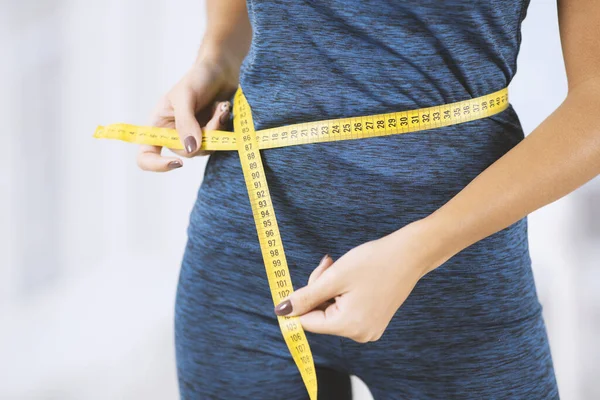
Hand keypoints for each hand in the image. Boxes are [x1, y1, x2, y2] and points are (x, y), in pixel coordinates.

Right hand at [137, 58, 238, 171]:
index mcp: (158, 125)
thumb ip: (186, 124)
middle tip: (214, 115)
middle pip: (185, 153)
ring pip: (204, 149)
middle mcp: (173, 133)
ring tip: (220, 107)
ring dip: (216, 129)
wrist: (221, 68)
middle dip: (203, 136)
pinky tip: (223, 109)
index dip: (157, 165)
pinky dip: (223, 127)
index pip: (146, 155)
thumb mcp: (186, 98)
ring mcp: (193, 135)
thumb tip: (191, 149)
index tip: (177, 163)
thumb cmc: (198, 78)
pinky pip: (217, 143)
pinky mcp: (209, 134)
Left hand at [274, 219, 450, 342]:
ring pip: (332, 311)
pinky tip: (349, 276)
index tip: (303, 281)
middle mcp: (360, 334)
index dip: (300, 301)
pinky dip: (341, 293)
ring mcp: (369, 329)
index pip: (308, 322)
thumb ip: (305, 297)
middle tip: (327, 264)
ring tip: (339, 266)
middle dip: (317, 290)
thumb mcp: (334, 277)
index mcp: (349, 326)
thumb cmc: (373, 262)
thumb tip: (281, 311)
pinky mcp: (374, 321)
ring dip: (328, 289)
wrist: (410, 254)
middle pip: (320, 316)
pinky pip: (346, 310)